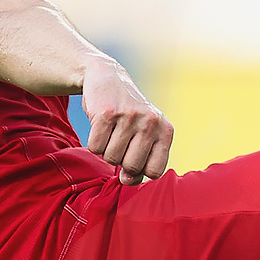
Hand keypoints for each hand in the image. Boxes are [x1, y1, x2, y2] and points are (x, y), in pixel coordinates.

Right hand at [81, 58, 172, 184]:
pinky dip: (93, 142)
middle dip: (121, 162)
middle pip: (132, 168)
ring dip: (106, 150)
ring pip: (111, 159)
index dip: (140, 172)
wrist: (108, 78)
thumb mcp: (145, 134)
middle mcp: (151, 123)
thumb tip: (127, 181)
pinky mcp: (106, 113)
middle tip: (120, 143)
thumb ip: (142, 161)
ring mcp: (129, 117)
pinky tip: (100, 126)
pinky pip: (94, 147)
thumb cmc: (128, 116)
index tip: (133, 160)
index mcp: (165, 131)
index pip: (155, 172)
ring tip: (111, 132)